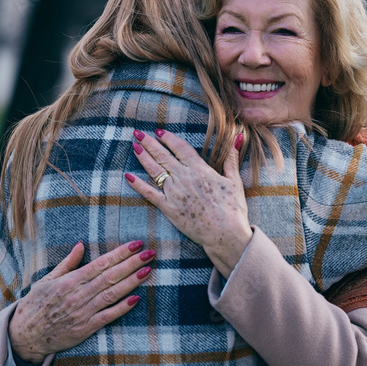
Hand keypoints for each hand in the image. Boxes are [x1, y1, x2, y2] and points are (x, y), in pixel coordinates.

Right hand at [8, 240, 154, 364]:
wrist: (26, 336)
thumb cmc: (36, 305)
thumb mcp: (47, 280)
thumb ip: (67, 263)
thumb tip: (81, 244)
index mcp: (70, 281)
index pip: (100, 263)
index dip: (120, 253)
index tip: (136, 244)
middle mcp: (78, 295)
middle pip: (110, 276)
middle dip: (132, 263)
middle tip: (150, 253)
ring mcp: (83, 312)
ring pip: (112, 294)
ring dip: (132, 282)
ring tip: (148, 270)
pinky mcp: (86, 329)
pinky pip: (107, 317)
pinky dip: (122, 308)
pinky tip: (136, 298)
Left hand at [124, 129, 252, 277]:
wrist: (224, 233)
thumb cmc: (232, 209)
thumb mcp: (234, 180)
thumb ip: (232, 158)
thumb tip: (238, 137)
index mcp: (199, 169)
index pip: (180, 147)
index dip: (168, 138)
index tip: (159, 132)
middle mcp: (184, 178)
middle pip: (163, 155)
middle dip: (149, 143)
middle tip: (137, 133)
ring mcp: (174, 192)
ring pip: (154, 170)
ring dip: (143, 157)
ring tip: (134, 146)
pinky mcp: (168, 208)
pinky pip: (149, 193)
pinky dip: (138, 184)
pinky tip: (128, 176)